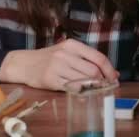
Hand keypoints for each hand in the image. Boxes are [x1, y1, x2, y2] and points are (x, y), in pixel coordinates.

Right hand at [0, 39, 118, 90]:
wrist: (24, 63)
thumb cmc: (49, 58)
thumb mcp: (68, 52)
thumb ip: (88, 59)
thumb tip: (113, 72)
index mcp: (72, 45)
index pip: (98, 57)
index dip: (109, 69)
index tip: (114, 77)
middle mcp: (65, 54)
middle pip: (93, 70)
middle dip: (102, 80)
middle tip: (104, 85)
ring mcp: (57, 67)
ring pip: (84, 80)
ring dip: (93, 87)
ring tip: (94, 88)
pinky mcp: (51, 80)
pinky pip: (72, 88)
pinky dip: (81, 92)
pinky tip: (83, 92)